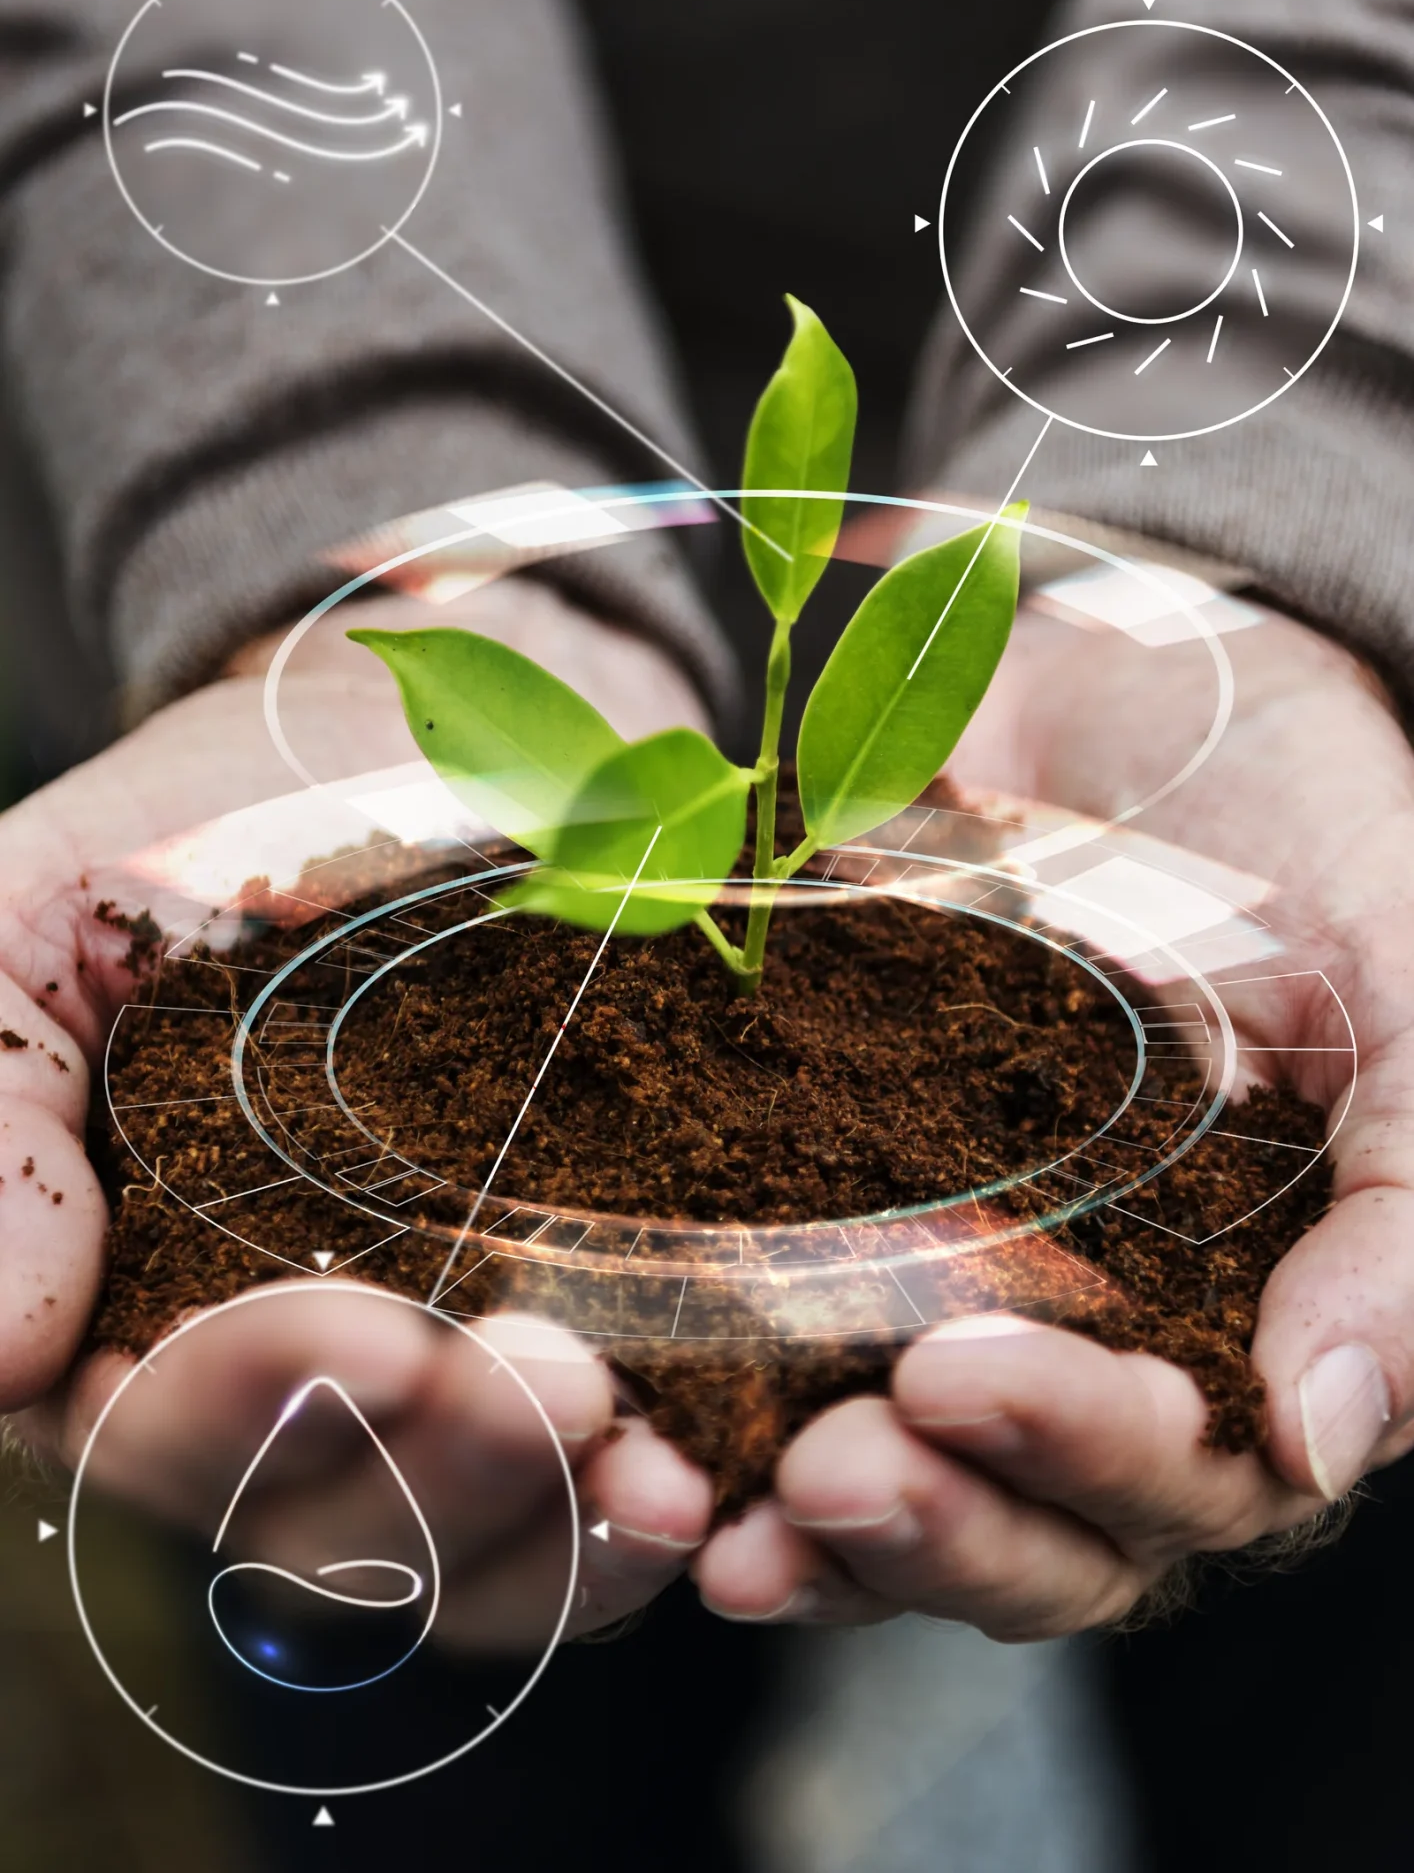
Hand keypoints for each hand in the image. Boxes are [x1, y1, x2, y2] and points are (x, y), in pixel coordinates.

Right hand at [1, 573, 714, 1642]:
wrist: (404, 761)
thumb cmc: (197, 845)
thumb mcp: (35, 935)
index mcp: (128, 1315)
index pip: (163, 1425)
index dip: (250, 1403)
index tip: (362, 1328)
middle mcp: (283, 1392)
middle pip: (341, 1525)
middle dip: (443, 1472)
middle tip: (548, 1389)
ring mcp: (440, 1385)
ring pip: (486, 1549)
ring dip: (571, 1530)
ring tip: (659, 1472)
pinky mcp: (584, 1351)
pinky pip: (611, 1489)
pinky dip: (660, 1503)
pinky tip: (725, 1468)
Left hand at [692, 592, 1413, 1635]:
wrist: (1162, 690)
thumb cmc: (1322, 835)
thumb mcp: (1405, 993)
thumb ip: (1407, 1211)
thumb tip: (1327, 1437)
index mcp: (1257, 1326)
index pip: (1182, 1476)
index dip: (1076, 1457)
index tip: (953, 1378)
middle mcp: (1110, 1344)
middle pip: (1028, 1527)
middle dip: (926, 1523)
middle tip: (821, 1468)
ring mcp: (970, 1284)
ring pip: (898, 1479)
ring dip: (798, 1523)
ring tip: (694, 1501)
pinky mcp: (843, 1210)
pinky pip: (775, 1348)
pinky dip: (705, 1403)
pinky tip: (628, 1420)